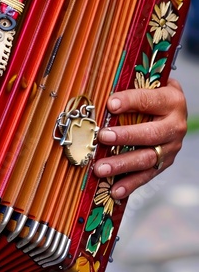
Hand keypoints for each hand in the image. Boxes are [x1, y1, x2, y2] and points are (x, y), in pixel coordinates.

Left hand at [93, 78, 186, 198]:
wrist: (171, 109)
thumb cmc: (151, 94)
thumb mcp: (146, 84)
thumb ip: (128, 87)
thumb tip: (101, 95)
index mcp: (171, 101)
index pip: (149, 100)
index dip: (130, 102)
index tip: (110, 104)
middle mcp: (175, 125)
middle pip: (150, 134)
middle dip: (125, 137)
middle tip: (103, 137)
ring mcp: (171, 147)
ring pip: (147, 158)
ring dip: (122, 165)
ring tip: (100, 168)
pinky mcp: (164, 162)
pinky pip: (147, 175)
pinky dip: (130, 184)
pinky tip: (114, 190)